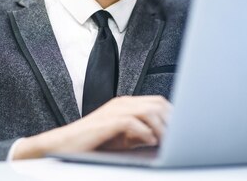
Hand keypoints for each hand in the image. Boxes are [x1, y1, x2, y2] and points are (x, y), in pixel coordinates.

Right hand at [12, 96, 171, 159]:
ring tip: (166, 142)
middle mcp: (121, 103)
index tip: (182, 130)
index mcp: (126, 104)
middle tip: (178, 138)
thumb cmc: (92, 142)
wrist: (64, 144)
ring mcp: (114, 111)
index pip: (157, 102)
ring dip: (161, 128)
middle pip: (157, 103)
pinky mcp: (107, 122)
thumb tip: (161, 138)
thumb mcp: (121, 138)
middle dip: (171, 121)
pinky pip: (133, 123)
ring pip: (148, 111)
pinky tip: (150, 142)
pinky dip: (145, 133)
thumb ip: (140, 134)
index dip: (173, 115)